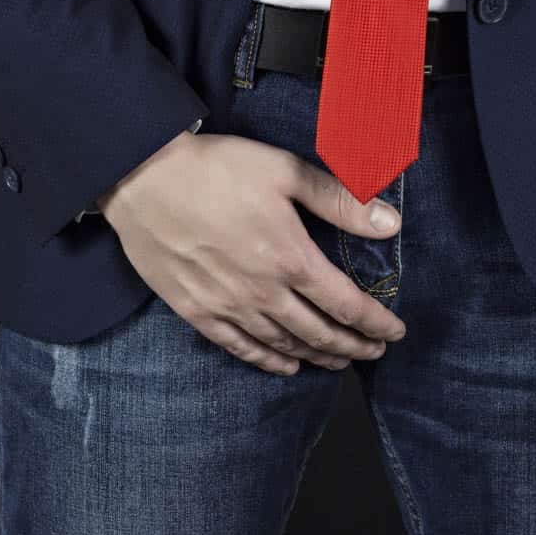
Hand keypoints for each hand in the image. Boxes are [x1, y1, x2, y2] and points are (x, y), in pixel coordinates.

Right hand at [97, 128, 407, 374]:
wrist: (141, 177)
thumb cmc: (217, 168)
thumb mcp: (285, 171)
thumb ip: (340, 200)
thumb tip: (390, 223)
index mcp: (290, 257)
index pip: (346, 304)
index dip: (375, 323)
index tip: (394, 331)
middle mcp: (263, 291)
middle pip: (319, 333)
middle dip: (353, 346)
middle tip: (374, 352)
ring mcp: (227, 306)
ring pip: (283, 345)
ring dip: (317, 357)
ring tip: (339, 362)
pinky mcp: (196, 311)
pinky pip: (240, 347)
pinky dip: (268, 361)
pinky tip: (286, 366)